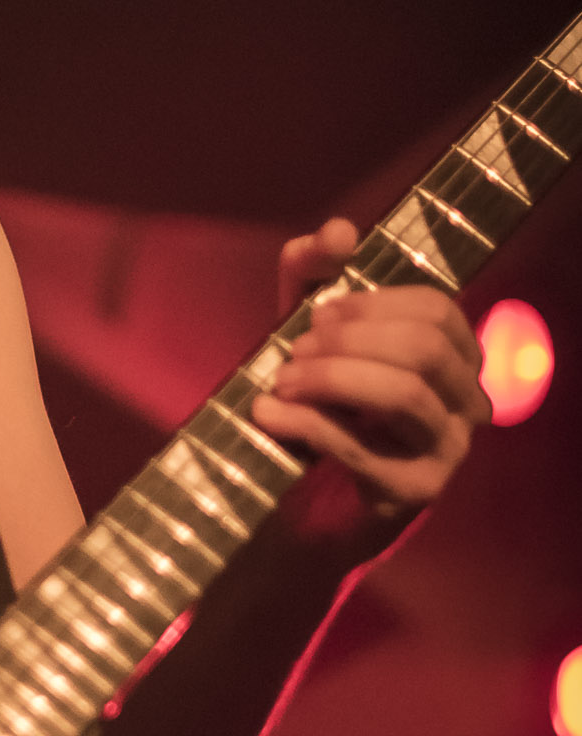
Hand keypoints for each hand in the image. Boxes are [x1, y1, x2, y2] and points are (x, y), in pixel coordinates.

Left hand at [251, 216, 488, 534]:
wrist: (302, 504)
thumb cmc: (316, 403)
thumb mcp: (307, 329)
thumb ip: (315, 272)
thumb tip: (340, 231)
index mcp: (455, 358)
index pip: (437, 310)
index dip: (374, 303)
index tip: (318, 311)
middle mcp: (467, 404)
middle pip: (426, 349)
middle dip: (351, 341)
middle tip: (295, 350)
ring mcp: (446, 452)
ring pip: (404, 394)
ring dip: (332, 379)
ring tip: (280, 381)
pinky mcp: (412, 493)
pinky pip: (363, 448)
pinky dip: (308, 424)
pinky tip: (269, 415)